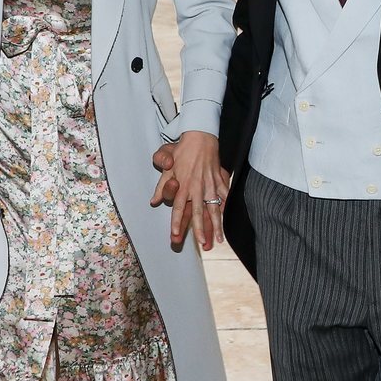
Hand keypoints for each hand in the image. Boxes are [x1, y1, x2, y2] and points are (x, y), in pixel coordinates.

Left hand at [150, 133, 229, 249]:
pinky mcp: (219, 180)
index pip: (178, 207)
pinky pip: (224, 197)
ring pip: (214, 208)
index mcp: (183, 185)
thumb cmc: (182, 151)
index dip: (176, 222)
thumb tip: (154, 201)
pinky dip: (226, 208)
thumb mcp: (167, 166)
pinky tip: (227, 219)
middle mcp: (196, 187)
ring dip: (216, 224)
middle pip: (197, 212)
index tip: (174, 234)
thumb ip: (161, 185)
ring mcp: (210, 185)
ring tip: (219, 239)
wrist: (201, 137)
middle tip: (202, 243)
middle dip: (199, 229)